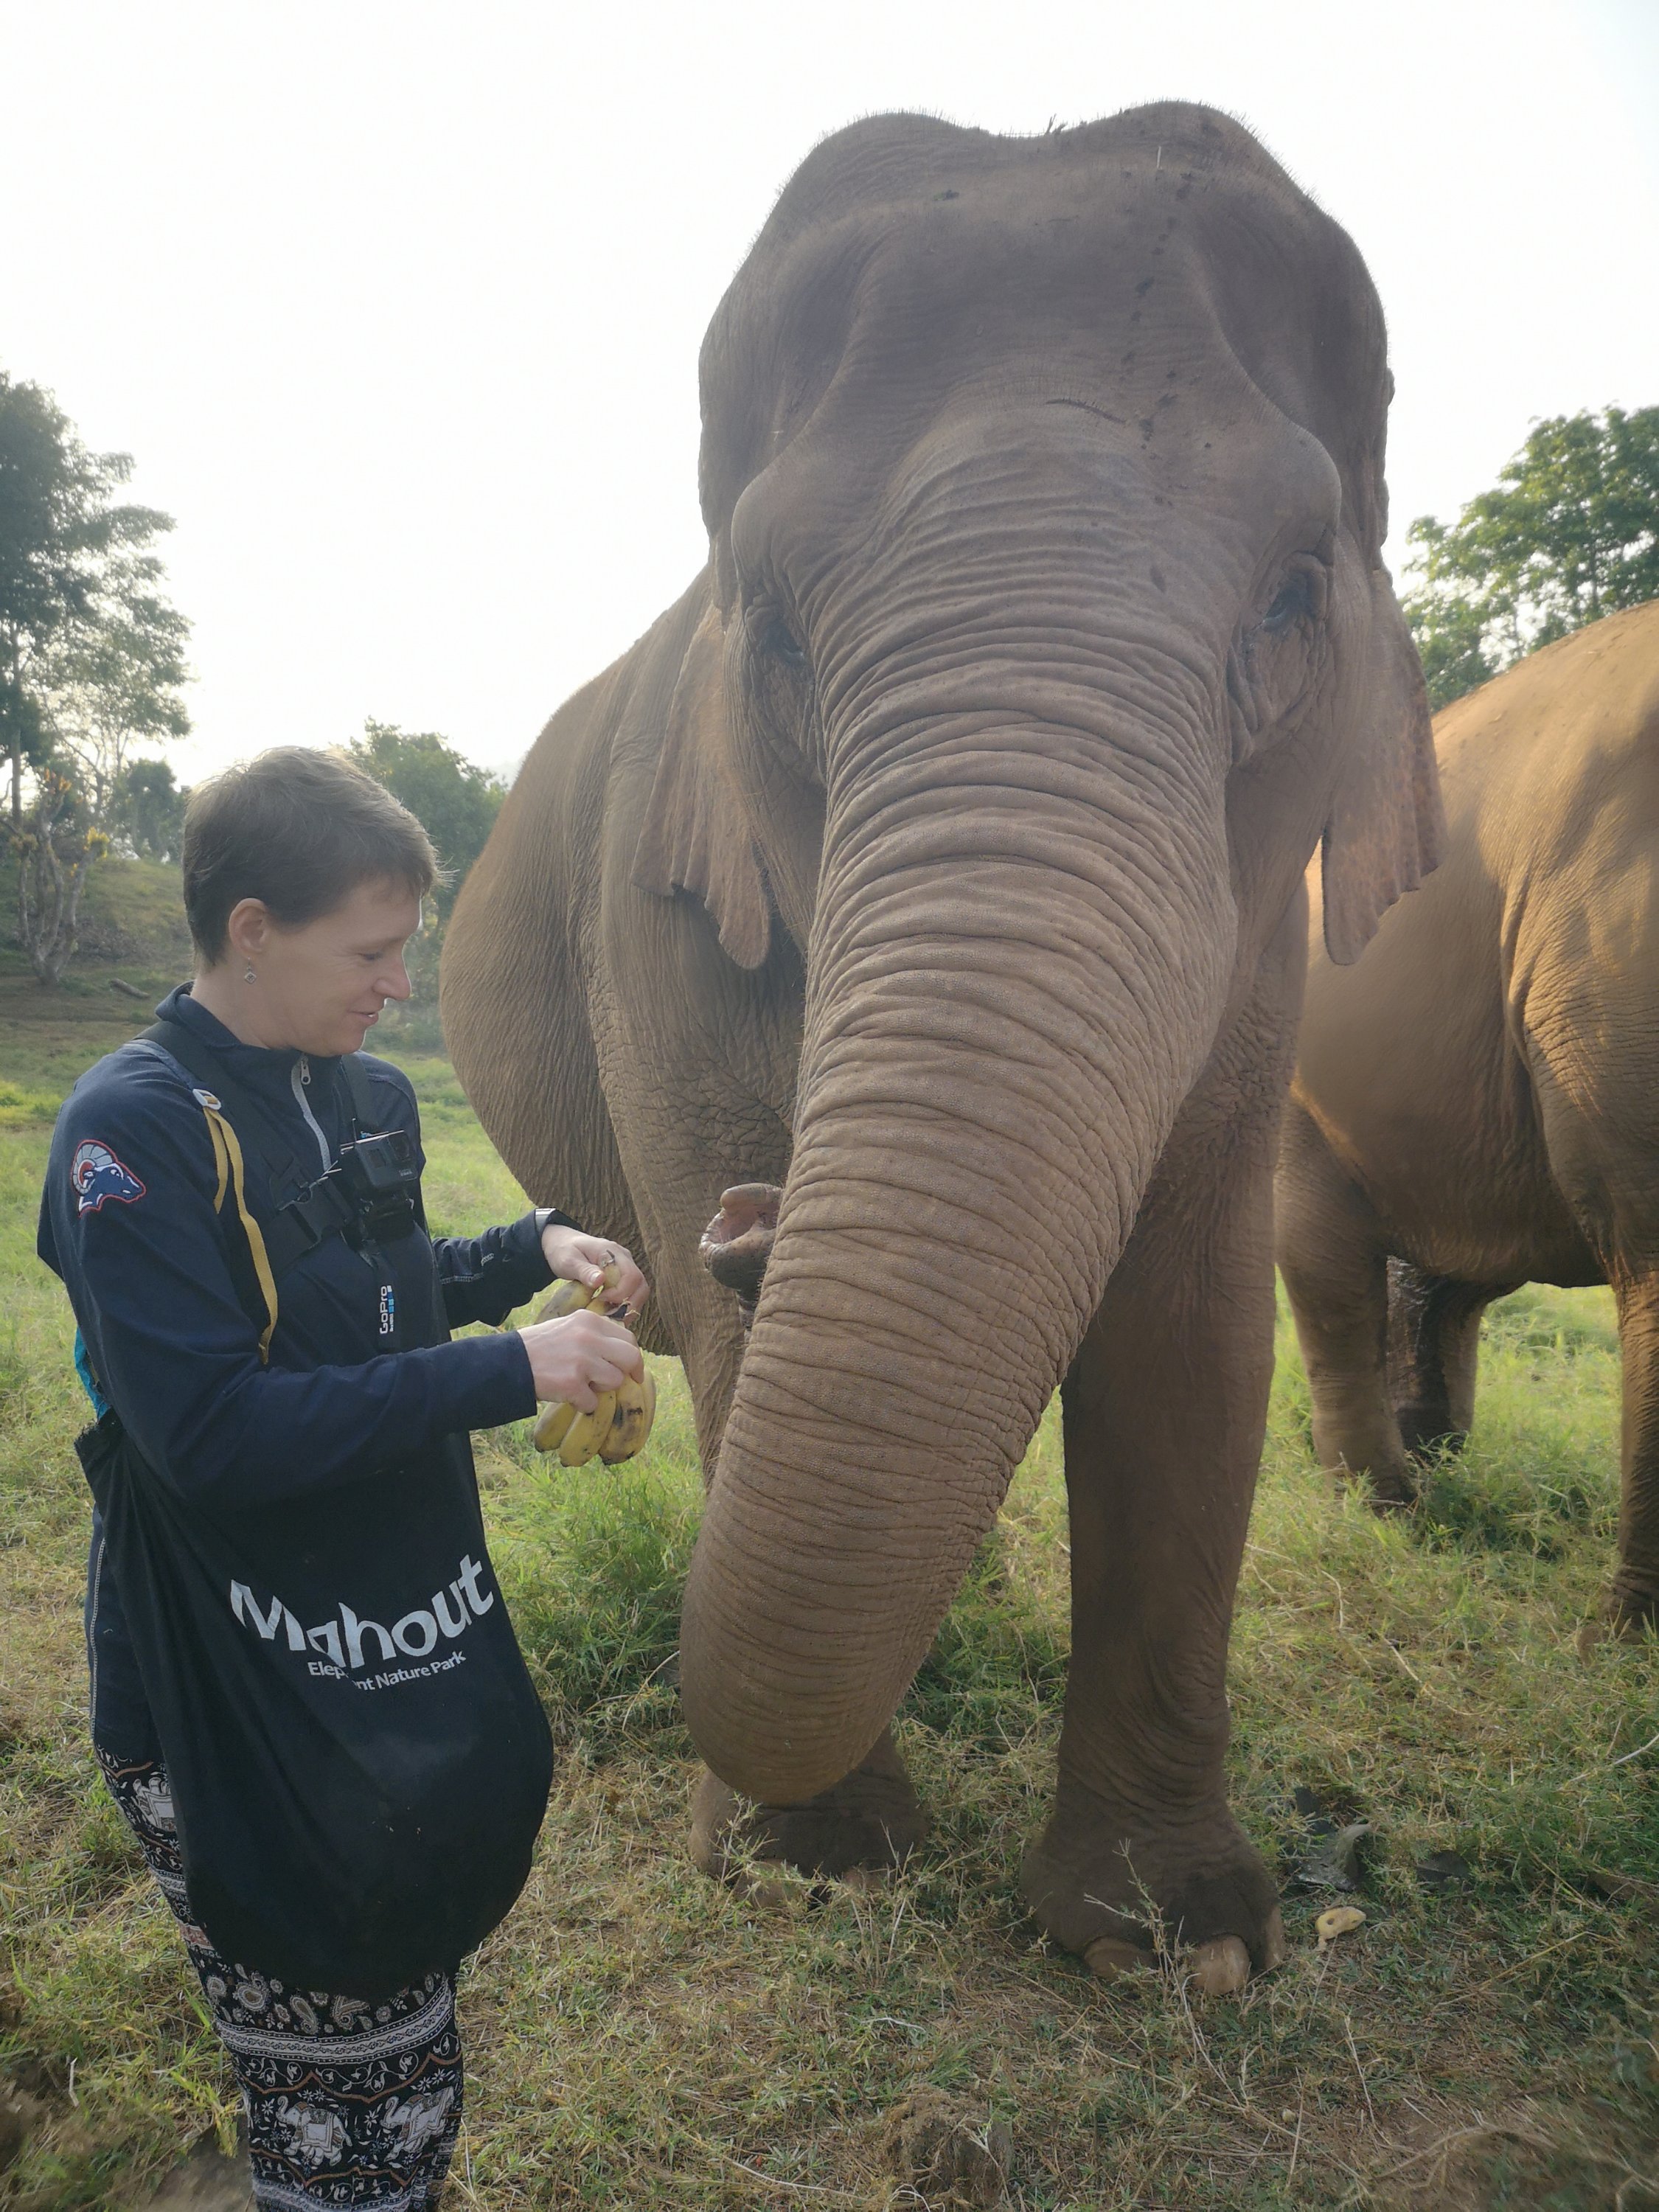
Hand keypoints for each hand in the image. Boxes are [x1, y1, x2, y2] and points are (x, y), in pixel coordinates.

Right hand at [519, 1309, 644, 1411]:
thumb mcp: (569, 1326)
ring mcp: (582, 1361)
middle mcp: (589, 1337)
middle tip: (624, 1382)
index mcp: (590, 1320)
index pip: (628, 1337)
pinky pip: (593, 1402)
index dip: (633, 1356)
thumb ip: (595, 1335)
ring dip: (600, 1388)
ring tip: (580, 1384)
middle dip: (630, 1372)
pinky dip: (583, 1404)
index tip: (633, 1369)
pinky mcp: (572, 1384)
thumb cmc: (541, 1346)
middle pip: (631, 1357)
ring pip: (614, 1381)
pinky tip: (568, 1395)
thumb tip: (623, 1353)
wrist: (510, 1362)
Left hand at [541, 1224, 649, 1315]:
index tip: (601, 1300)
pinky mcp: (622, 1278)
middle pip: (641, 1286)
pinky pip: (631, 1295)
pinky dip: (623, 1307)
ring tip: (609, 1317)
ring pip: (639, 1292)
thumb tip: (600, 1281)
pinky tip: (609, 1314)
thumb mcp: (568, 1261)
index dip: (620, 1293)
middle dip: (629, 1305)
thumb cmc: (564, 1251)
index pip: (631, 1275)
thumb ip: (584, 1271)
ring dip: (628, 1308)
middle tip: (608, 1315)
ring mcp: (625, 1269)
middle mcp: (624, 1260)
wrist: (563, 1244)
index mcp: (613, 1252)